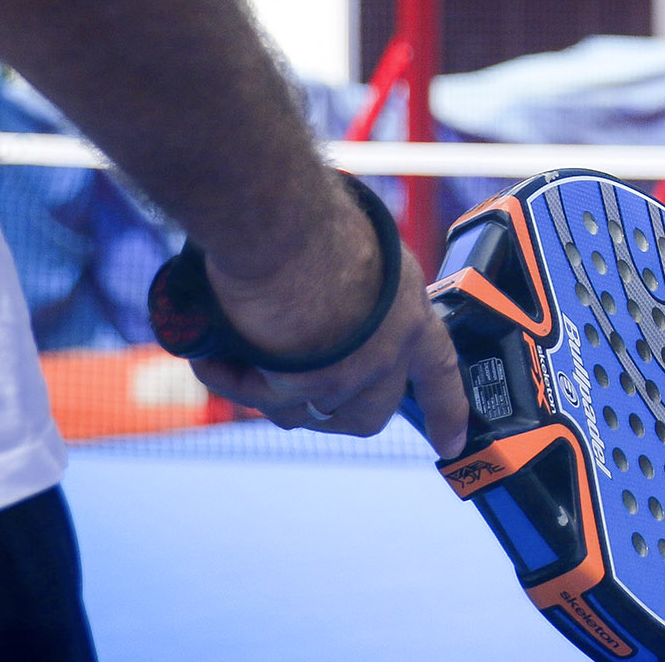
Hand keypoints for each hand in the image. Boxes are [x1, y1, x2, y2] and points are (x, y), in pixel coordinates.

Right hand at [187, 198, 468, 459]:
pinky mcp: (305, 387)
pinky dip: (232, 379)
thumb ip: (356, 292)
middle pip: (368, 413)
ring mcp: (350, 374)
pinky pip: (262, 399)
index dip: (446, 409)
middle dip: (330, 409)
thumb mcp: (360, 253)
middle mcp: (389, 351)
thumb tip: (330, 309)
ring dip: (268, 390)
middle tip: (287, 383)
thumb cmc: (315, 220)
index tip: (452, 442)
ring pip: (307, 411)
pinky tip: (213, 355)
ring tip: (235, 348)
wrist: (285, 224)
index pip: (440, 371)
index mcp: (410, 312)